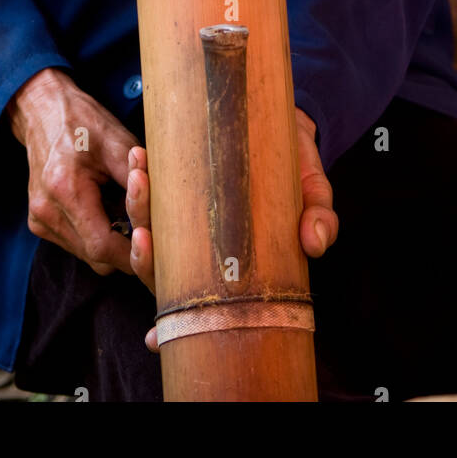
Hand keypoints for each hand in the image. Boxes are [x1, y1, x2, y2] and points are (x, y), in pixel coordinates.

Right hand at [7, 67, 141, 278]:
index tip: (157, 244)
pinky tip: (103, 206)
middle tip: (147, 225)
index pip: (103, 246)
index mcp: (65, 189)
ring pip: (88, 255)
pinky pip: (76, 244)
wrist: (43, 111)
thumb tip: (166, 215)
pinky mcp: (38, 222)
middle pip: (97, 258)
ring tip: (121, 206)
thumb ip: (141, 181)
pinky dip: (96, 233)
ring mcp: (39, 220)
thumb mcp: (119, 143)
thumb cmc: (84, 122)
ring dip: (111, 241)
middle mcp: (46, 211)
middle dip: (127, 248)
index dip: (134, 254)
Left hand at [126, 106, 338, 353]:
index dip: (170, 323)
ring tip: (140, 177)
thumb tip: (315, 242)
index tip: (153, 337)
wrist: (285, 120)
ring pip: (150, 226)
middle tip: (145, 232)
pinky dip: (143, 175)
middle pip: (161, 268)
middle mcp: (201, 244)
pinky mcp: (180, 177)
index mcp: (229, 262)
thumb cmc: (296, 166)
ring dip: (138, 207)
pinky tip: (142, 155)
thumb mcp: (312, 191)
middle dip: (144, 255)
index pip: (194, 301)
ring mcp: (186, 213)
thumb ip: (318, 216)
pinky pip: (153, 186)